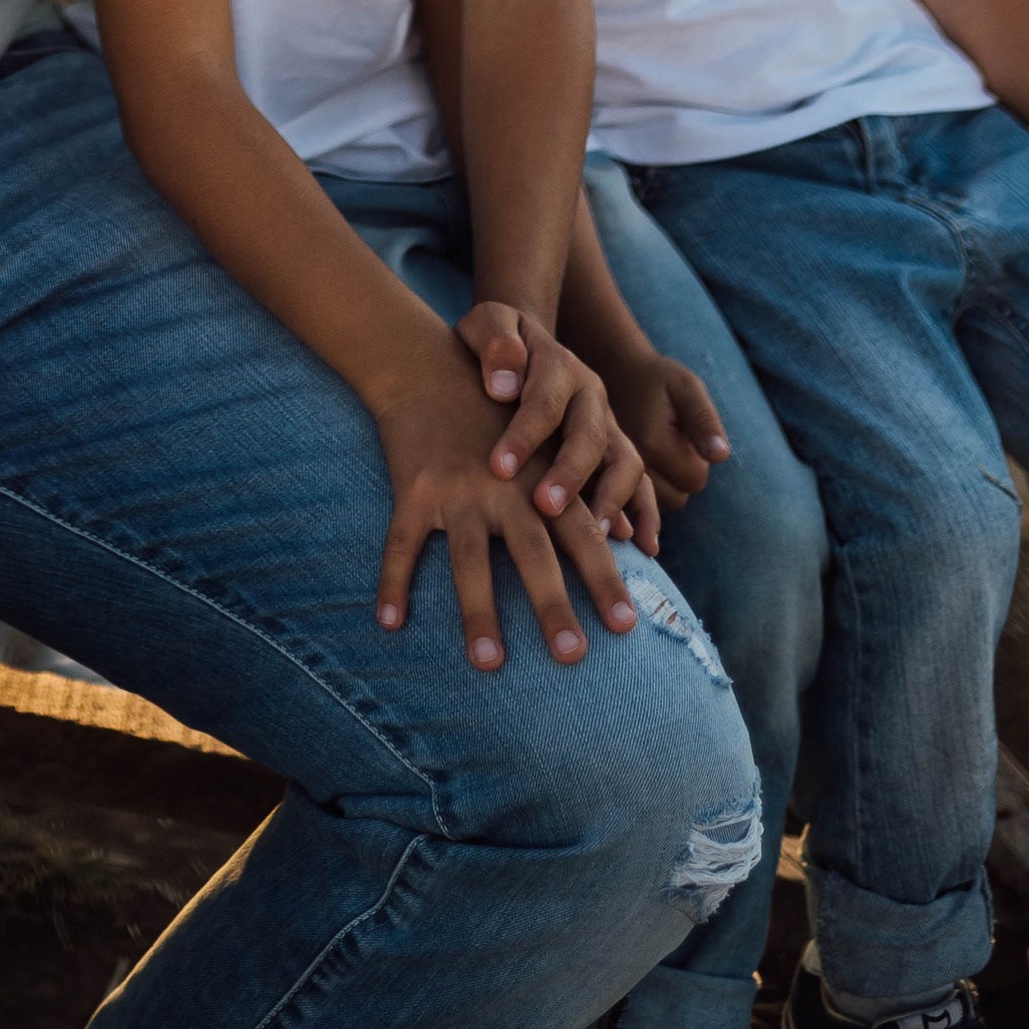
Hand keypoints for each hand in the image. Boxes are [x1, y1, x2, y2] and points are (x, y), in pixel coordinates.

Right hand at [373, 344, 644, 672]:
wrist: (427, 365)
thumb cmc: (496, 416)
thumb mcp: (545, 442)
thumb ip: (583, 490)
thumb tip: (636, 537)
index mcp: (540, 479)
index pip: (582, 533)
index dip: (604, 577)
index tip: (626, 626)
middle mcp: (503, 487)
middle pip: (533, 552)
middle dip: (553, 604)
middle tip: (572, 655)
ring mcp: (455, 488)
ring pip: (469, 559)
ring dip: (478, 612)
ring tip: (489, 663)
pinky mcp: (413, 488)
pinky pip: (402, 542)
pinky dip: (393, 581)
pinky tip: (391, 621)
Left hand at [456, 300, 650, 539]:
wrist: (521, 344)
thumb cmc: (494, 342)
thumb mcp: (488, 323)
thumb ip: (495, 342)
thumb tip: (503, 385)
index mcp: (558, 364)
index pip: (544, 403)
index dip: (523, 436)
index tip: (498, 468)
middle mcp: (590, 395)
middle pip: (589, 436)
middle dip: (569, 474)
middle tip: (545, 507)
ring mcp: (607, 423)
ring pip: (625, 461)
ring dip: (612, 498)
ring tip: (594, 534)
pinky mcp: (615, 450)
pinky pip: (639, 481)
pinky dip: (646, 512)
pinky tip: (643, 546)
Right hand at [606, 348, 732, 516]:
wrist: (616, 373)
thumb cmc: (658, 379)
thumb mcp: (687, 387)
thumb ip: (705, 420)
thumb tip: (720, 456)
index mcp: (651, 443)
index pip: (695, 480)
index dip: (698, 460)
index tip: (684, 434)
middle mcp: (630, 464)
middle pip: (678, 498)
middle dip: (682, 475)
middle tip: (672, 442)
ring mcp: (617, 474)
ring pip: (662, 503)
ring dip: (668, 483)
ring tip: (659, 450)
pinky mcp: (611, 478)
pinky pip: (644, 502)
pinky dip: (651, 488)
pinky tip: (646, 461)